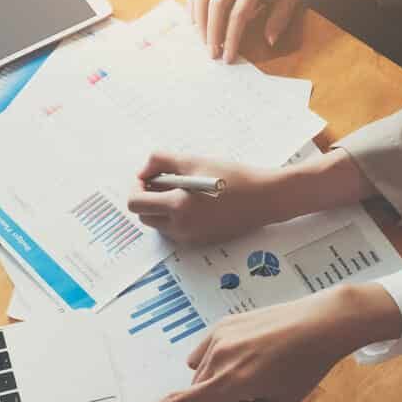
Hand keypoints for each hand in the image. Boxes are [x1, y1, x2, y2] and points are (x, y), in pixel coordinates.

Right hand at [114, 283, 401, 401]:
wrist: (319, 323)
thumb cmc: (303, 370)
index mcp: (230, 384)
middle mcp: (217, 359)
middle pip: (197, 392)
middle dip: (215, 399)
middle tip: (255, 392)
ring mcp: (218, 337)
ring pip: (202, 371)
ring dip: (219, 377)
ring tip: (259, 367)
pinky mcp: (223, 323)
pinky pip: (206, 350)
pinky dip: (219, 358)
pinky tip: (250, 352)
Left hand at [127, 152, 283, 244]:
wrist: (266, 197)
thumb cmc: (234, 177)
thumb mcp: (194, 161)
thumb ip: (162, 161)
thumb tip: (143, 169)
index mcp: (177, 208)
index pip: (136, 203)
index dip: (136, 187)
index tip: (147, 176)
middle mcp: (181, 228)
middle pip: (145, 216)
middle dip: (147, 197)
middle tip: (162, 180)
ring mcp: (192, 237)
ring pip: (160, 225)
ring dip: (161, 207)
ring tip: (179, 189)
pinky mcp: (202, 241)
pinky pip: (176, 231)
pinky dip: (176, 217)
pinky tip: (193, 200)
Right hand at [188, 0, 301, 62]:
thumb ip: (281, 16)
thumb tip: (269, 41)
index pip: (240, 13)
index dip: (232, 37)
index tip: (228, 56)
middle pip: (216, 4)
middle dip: (211, 32)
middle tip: (211, 53)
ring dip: (198, 19)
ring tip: (201, 38)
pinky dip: (191, 2)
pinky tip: (194, 19)